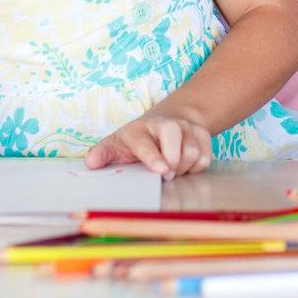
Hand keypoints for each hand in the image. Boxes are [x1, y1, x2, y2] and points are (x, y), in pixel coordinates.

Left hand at [85, 114, 212, 178]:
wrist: (166, 121)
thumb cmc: (137, 140)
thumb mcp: (117, 145)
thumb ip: (103, 154)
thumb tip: (91, 162)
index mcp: (139, 129)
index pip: (146, 142)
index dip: (154, 156)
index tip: (162, 171)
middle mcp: (165, 124)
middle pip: (177, 138)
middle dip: (174, 162)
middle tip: (165, 176)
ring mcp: (185, 126)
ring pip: (193, 151)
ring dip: (184, 168)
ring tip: (172, 171)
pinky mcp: (202, 132)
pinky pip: (206, 155)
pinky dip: (197, 167)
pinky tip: (185, 166)